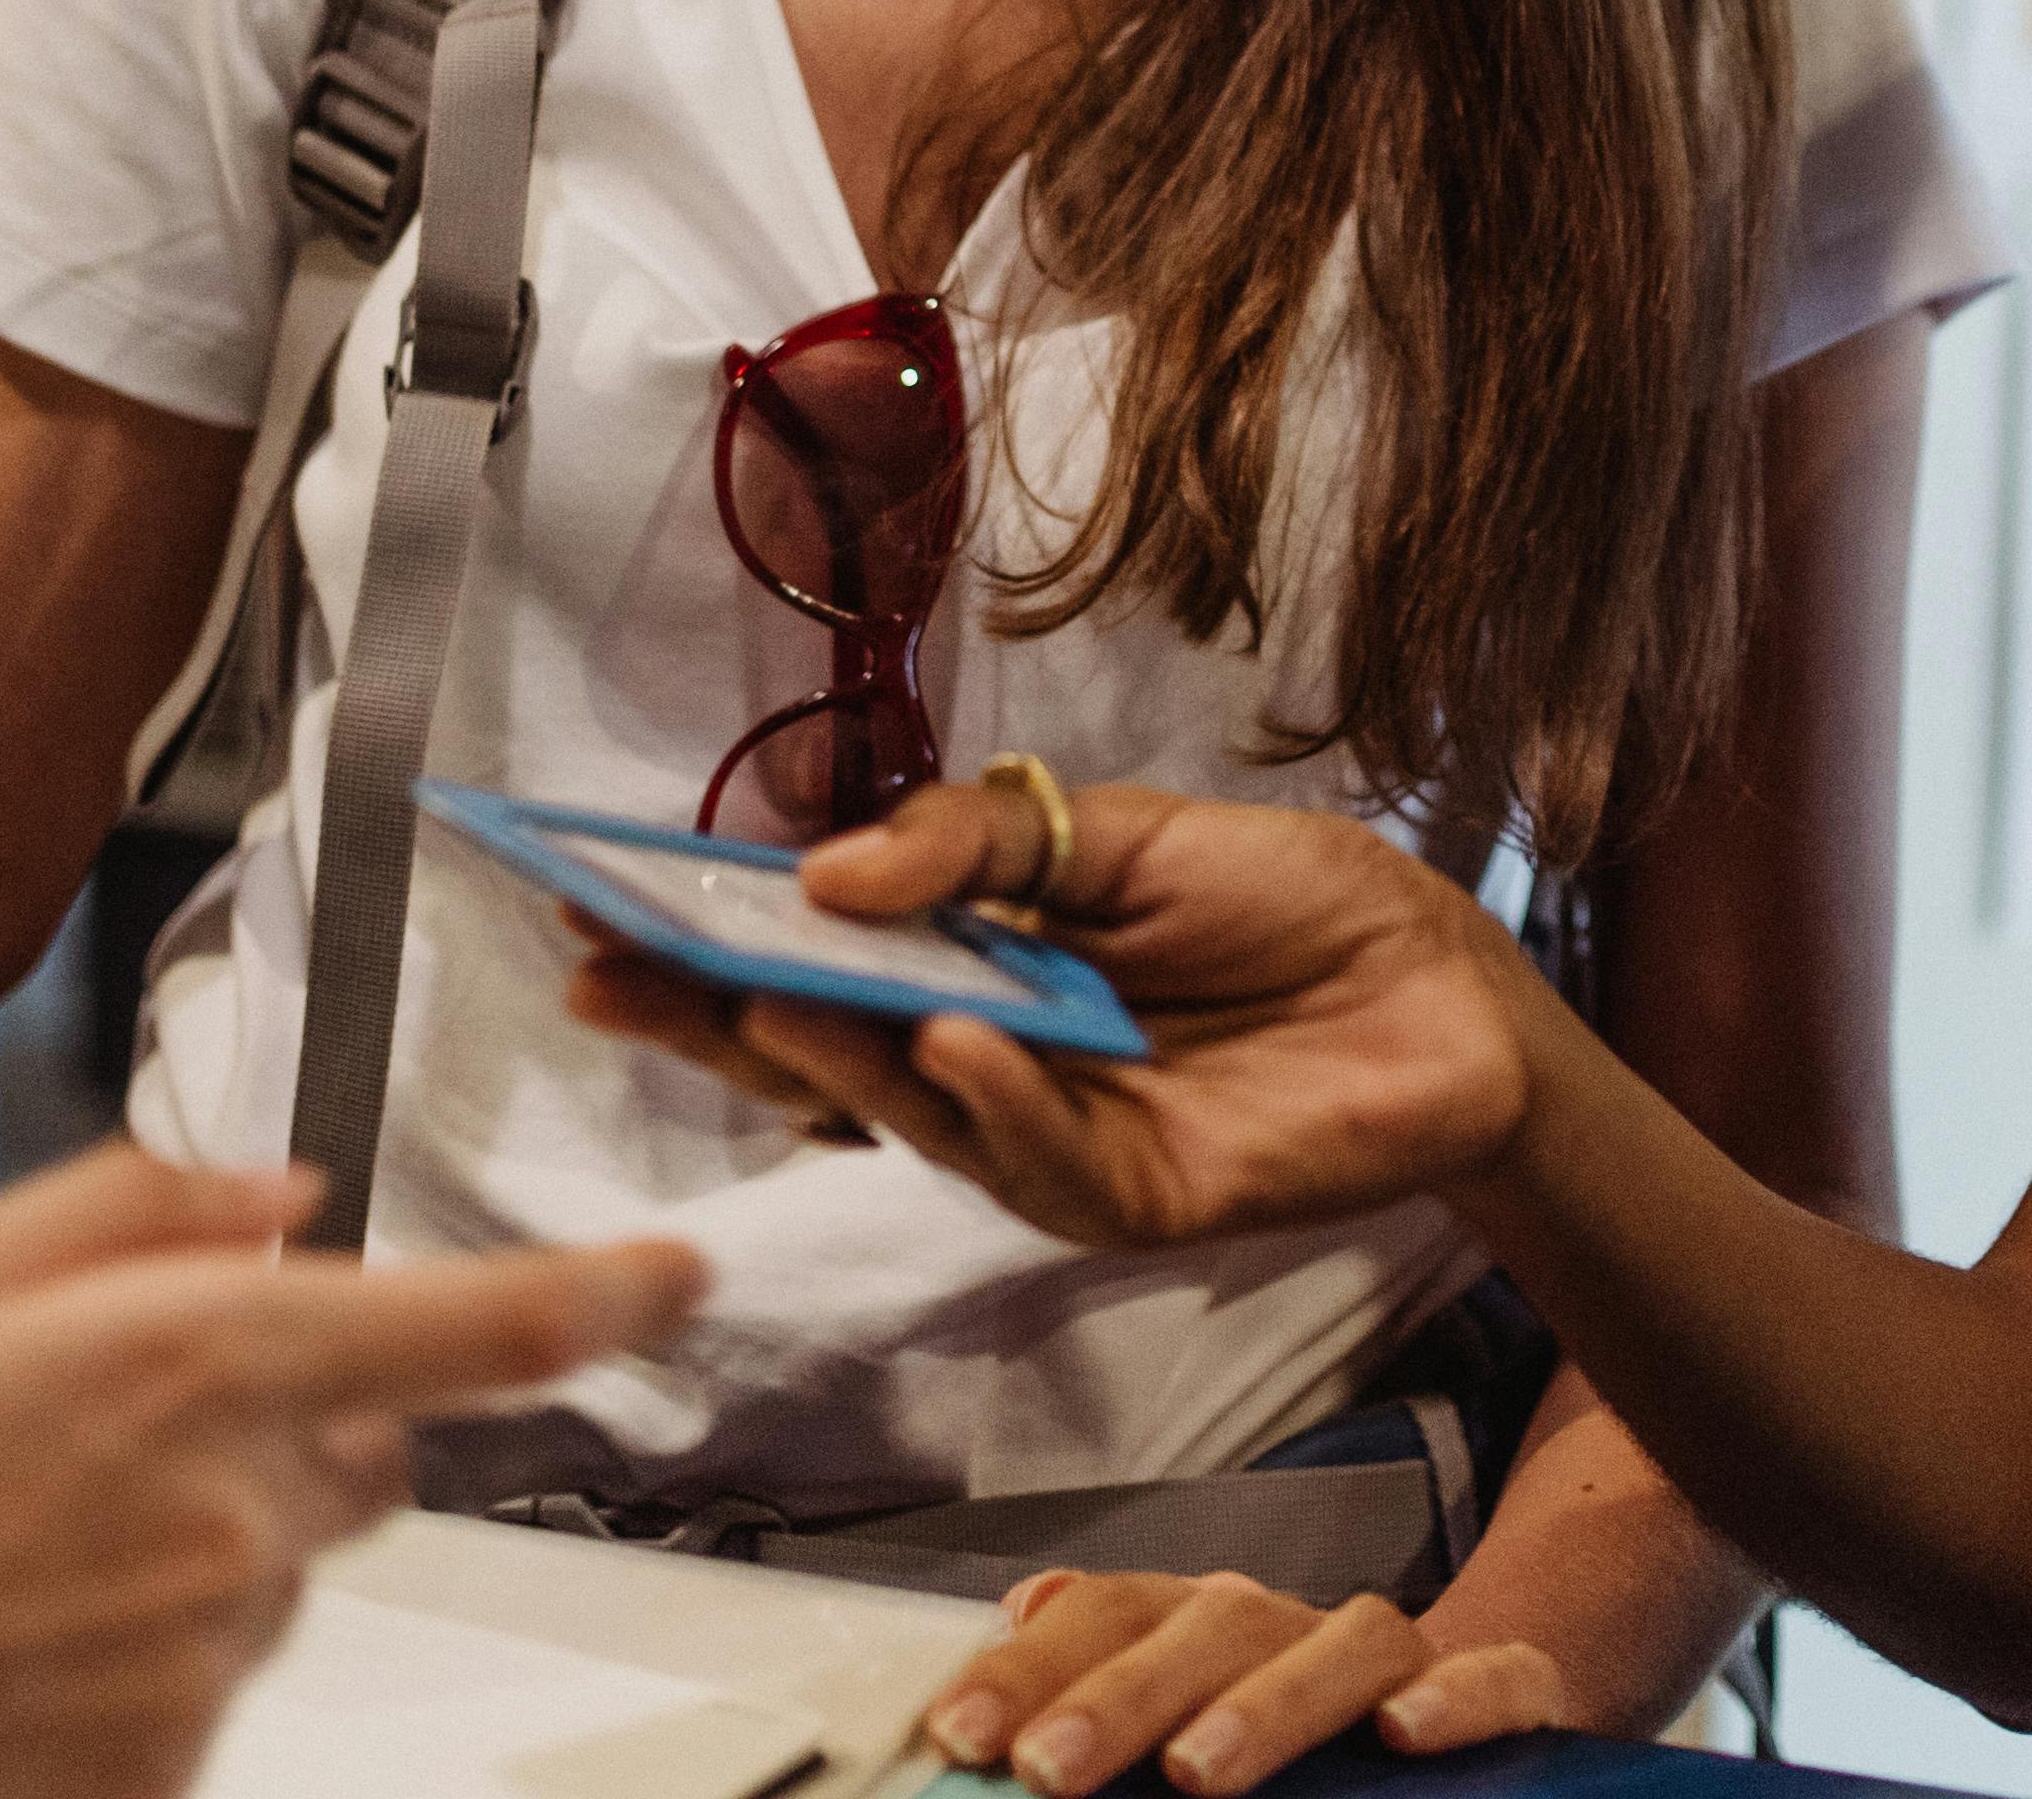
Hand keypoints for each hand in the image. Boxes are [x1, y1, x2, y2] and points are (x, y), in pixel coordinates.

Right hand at [0, 1145, 700, 1798]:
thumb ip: (133, 1216)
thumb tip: (284, 1196)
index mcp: (181, 1363)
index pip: (472, 1325)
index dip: (602, 1298)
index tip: (679, 1277)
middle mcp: (219, 1521)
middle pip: (362, 1446)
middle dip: (278, 1421)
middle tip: (83, 1427)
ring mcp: (190, 1670)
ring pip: (269, 1574)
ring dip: (184, 1544)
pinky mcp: (146, 1781)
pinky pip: (195, 1690)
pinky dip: (120, 1658)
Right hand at [558, 777, 1537, 1248]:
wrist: (1445, 987)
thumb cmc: (1288, 904)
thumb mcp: (1120, 832)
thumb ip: (977, 843)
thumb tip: (825, 872)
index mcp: (966, 967)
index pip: (806, 961)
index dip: (701, 937)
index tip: (586, 896)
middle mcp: (982, 1063)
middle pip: (816, 1055)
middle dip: (707, 1013)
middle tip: (605, 968)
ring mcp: (1046, 1141)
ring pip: (907, 1114)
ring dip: (831, 1057)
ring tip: (762, 992)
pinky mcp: (1128, 1199)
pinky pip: (1036, 1157)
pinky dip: (991, 1100)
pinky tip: (949, 1043)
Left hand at [917, 1565, 1579, 1798]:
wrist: (1480, 1694)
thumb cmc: (1297, 1724)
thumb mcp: (1188, 1714)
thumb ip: (1099, 1684)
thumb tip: (1011, 1613)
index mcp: (1202, 1626)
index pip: (1107, 1616)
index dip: (1028, 1668)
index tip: (957, 1735)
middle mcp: (1291, 1624)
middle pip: (1203, 1627)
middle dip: (1117, 1695)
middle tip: (1045, 1767)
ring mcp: (1398, 1654)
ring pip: (1337, 1645)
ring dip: (1264, 1703)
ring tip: (1197, 1772)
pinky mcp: (1509, 1684)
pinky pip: (1490, 1675)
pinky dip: (1452, 1697)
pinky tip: (1404, 1732)